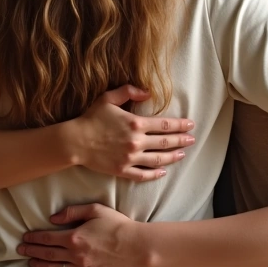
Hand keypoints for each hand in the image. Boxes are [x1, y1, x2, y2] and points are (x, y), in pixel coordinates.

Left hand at [17, 203, 146, 266]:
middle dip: (32, 252)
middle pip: (48, 254)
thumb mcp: (95, 210)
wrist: (138, 246)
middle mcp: (76, 255)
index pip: (47, 238)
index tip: (25, 238)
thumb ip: (72, 212)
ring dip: (41, 266)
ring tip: (31, 263)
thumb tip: (52, 219)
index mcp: (74, 237)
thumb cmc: (118, 225)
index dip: (34, 239)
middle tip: (20, 251)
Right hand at [62, 85, 195, 180]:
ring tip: (182, 154)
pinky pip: (143, 174)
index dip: (180, 125)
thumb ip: (129, 91)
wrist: (75, 142)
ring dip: (173, 157)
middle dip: (181, 140)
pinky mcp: (122, 170)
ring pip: (158, 160)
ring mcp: (130, 158)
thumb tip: (148, 92)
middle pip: (165, 142)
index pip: (164, 125)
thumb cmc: (91, 118)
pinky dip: (155, 174)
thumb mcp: (108, 98)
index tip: (190, 125)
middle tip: (192, 140)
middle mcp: (136, 142)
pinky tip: (163, 172)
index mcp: (135, 123)